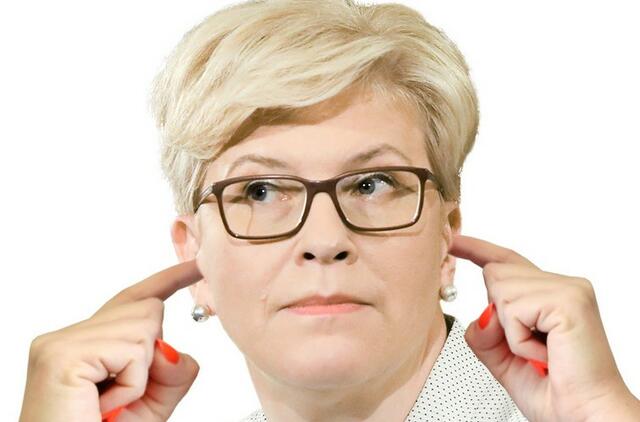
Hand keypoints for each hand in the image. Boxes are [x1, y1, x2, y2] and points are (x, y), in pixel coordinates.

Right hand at [19, 259, 203, 421]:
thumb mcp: (153, 404)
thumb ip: (173, 371)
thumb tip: (169, 346)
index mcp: (88, 343)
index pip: (134, 299)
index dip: (170, 279)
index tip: (197, 266)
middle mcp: (68, 336)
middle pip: (148, 309)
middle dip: (152, 356)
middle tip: (120, 396)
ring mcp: (60, 343)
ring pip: (144, 325)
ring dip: (141, 375)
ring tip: (109, 403)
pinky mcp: (62, 355)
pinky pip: (131, 352)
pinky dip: (132, 385)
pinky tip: (104, 404)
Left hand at [449, 234, 639, 421]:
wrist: (585, 419)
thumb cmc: (556, 394)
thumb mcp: (504, 360)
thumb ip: (484, 333)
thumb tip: (482, 312)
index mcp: (550, 295)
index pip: (507, 261)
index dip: (477, 250)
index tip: (455, 241)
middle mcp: (563, 286)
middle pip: (495, 273)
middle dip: (498, 315)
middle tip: (530, 348)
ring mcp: (568, 290)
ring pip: (500, 288)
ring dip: (509, 332)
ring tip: (540, 353)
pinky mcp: (568, 301)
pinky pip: (512, 310)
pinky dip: (518, 340)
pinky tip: (544, 353)